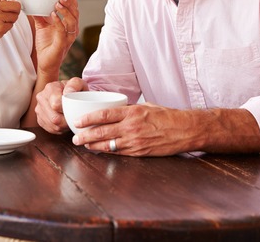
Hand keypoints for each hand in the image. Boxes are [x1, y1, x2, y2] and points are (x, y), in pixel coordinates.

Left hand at [32, 0, 79, 74]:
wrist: (45, 63)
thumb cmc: (46, 46)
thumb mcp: (42, 27)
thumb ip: (40, 15)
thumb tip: (33, 3)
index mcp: (68, 24)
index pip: (73, 8)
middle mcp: (71, 30)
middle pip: (75, 13)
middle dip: (70, 2)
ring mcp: (68, 37)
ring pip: (72, 21)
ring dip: (65, 11)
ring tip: (57, 3)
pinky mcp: (62, 44)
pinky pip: (62, 31)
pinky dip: (58, 22)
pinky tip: (53, 15)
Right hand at [36, 77, 85, 133]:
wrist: (70, 95)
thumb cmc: (76, 90)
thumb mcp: (79, 84)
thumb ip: (75, 84)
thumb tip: (68, 92)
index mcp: (50, 88)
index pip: (56, 105)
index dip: (67, 110)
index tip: (73, 108)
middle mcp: (41, 97)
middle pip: (54, 118)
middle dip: (67, 120)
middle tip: (73, 116)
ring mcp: (39, 109)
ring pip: (53, 125)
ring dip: (64, 125)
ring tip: (69, 118)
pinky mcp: (39, 119)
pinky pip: (51, 129)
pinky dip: (60, 128)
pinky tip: (64, 122)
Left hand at [71, 102, 192, 156]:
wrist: (184, 130)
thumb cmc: (166, 116)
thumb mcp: (146, 106)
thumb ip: (129, 110)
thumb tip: (115, 111)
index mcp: (132, 112)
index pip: (105, 115)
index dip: (89, 118)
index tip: (78, 121)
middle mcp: (131, 127)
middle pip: (102, 132)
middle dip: (86, 135)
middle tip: (75, 137)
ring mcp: (135, 141)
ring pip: (108, 145)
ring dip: (93, 146)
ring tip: (83, 144)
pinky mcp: (139, 152)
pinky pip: (119, 152)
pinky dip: (107, 151)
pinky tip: (99, 150)